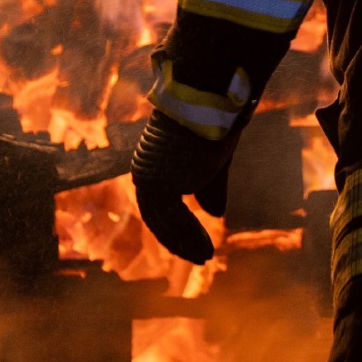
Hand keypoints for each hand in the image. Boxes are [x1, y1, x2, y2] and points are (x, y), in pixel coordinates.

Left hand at [130, 111, 239, 264]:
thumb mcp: (213, 163)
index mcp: (154, 166)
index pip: (160, 206)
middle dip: (180, 240)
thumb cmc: (212, 127)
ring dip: (186, 242)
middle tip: (201, 258)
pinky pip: (173, 219)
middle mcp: (145, 173)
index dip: (177, 227)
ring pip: (165, 222)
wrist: (210, 104)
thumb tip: (216, 214)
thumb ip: (210, 188)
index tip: (193, 243)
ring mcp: (150, 179)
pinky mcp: (159, 183)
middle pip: (158, 218)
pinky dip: (190, 236)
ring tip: (206, 257)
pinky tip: (205, 248)